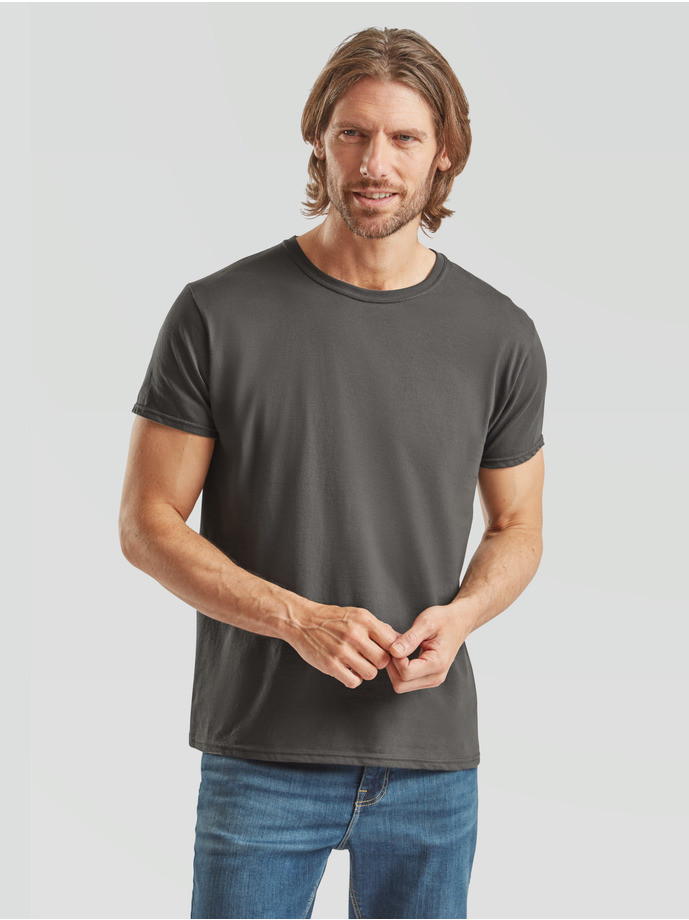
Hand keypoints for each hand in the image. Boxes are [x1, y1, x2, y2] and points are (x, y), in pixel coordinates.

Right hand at [288, 603, 403, 688]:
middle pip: (383, 660)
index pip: (392, 642)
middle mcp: (354, 634)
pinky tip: (347, 670)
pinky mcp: (330, 665)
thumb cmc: (332, 618)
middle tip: (369, 658)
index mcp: (364, 620)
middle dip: (379, 662)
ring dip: (366, 671)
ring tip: (357, 664)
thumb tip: (399, 639)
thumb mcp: (357, 615)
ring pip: (371, 673)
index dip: (392, 650)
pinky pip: (354, 682)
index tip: (385, 652)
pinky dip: (353, 679)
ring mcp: (341, 650)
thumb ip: (378, 627)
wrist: (302, 621)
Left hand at [385, 604, 468, 693]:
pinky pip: (406, 681)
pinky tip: (401, 652)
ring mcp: (432, 680)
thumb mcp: (426, 623)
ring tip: (397, 647)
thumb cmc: (444, 620)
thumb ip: (410, 638)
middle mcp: (435, 676)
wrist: (458, 622)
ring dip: (394, 667)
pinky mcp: (427, 678)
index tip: (395, 642)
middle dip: (392, 665)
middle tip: (392, 645)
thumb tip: (393, 651)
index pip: (406, 672)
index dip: (395, 658)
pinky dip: (398, 669)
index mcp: (437, 663)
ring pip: (401, 684)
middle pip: (401, 684)